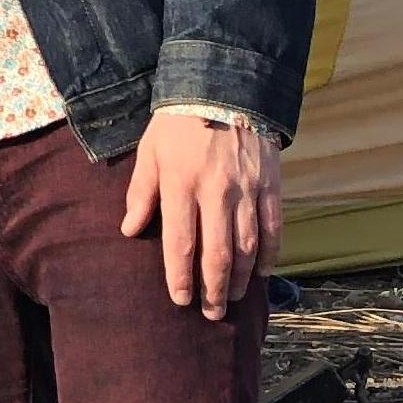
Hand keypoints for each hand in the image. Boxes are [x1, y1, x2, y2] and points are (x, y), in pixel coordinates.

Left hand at [121, 110, 280, 318]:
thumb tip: (129, 229)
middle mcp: (216, 192)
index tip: (179, 300)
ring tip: (231, 298)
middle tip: (209, 313)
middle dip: (212, 288)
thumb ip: (141, 193)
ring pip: (247, 245)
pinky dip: (270, 253)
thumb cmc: (177, 125)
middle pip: (217, 253)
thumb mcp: (149, 153)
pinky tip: (262, 272)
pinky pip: (273, 226)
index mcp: (181, 185)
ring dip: (239, 277)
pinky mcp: (271, 184)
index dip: (179, 276)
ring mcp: (248, 189)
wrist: (223, 88)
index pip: (180, 242)